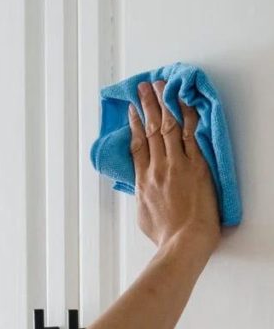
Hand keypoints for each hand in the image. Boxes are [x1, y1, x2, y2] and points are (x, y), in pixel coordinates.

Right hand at [130, 79, 220, 255]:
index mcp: (143, 181)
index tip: (133, 111)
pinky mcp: (196, 166)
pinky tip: (183, 102)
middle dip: (147, 106)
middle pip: (151, 130)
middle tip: (144, 88)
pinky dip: (186, 116)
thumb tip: (142, 191)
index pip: (137, 145)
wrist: (184, 241)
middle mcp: (157, 168)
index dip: (134, 125)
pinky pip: (190, 135)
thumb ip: (142, 197)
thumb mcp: (143, 215)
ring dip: (164, 103)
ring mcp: (176, 165)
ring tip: (160, 86)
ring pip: (168, 127)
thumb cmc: (166, 236)